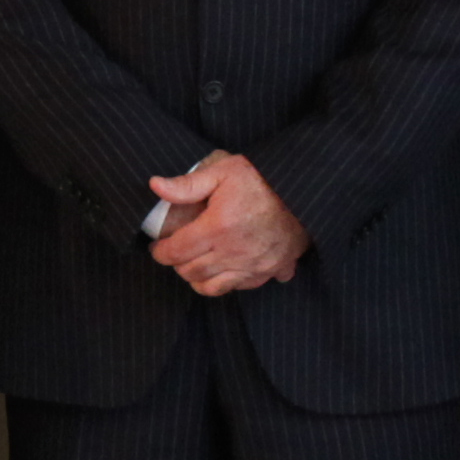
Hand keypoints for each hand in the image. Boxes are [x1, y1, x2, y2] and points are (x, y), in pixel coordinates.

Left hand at [144, 154, 306, 296]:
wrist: (304, 192)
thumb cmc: (262, 179)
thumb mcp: (223, 172)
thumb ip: (188, 184)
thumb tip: (155, 185)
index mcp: (217, 227)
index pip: (176, 252)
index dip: (160, 252)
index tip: (158, 246)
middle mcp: (233, 252)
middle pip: (191, 272)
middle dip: (177, 264)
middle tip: (176, 252)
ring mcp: (253, 265)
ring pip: (212, 287)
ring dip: (197, 279)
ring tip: (195, 264)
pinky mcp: (271, 271)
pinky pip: (240, 287)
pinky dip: (227, 282)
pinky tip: (224, 269)